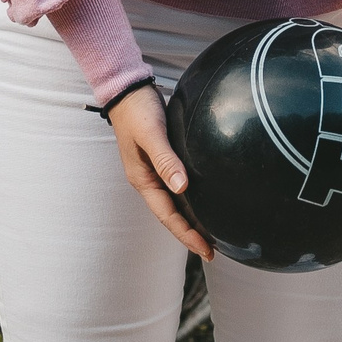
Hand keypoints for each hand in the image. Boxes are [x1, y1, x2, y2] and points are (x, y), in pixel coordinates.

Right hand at [105, 84, 212, 259]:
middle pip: (171, 215)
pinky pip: (177, 187)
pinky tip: (203, 200)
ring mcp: (154, 171)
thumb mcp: (151, 134)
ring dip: (190, 219)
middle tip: (213, 250)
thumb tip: (182, 186)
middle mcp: (149, 180)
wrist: (128, 91)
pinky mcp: (162, 160)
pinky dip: (190, 199)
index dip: (187, 234)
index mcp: (143, 180)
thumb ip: (165, 159)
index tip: (206, 250)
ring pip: (175, 203)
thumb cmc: (138, 112)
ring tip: (211, 232)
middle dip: (190, 233)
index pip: (168, 216)